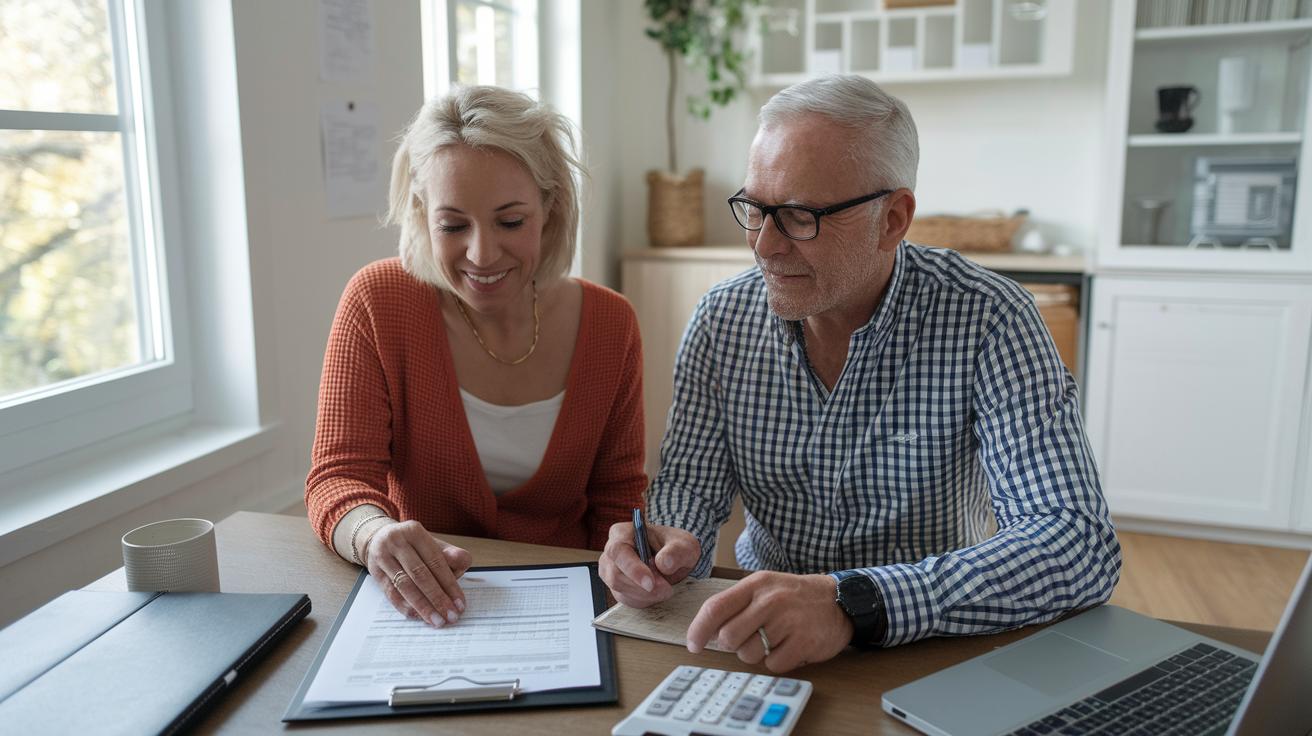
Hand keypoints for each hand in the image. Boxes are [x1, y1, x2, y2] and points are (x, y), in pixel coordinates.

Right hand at [363, 520, 473, 626]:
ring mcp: (382, 556)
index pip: (435, 560)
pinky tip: (418, 616)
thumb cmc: (413, 546)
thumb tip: (463, 561)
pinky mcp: (374, 572)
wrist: (378, 539)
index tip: (460, 603)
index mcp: (415, 531)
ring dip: (422, 606)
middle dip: (437, 598)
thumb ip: (451, 555)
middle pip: (419, 573)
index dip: (449, 583)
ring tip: (437, 620)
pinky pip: (391, 593)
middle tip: (450, 616)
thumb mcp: (433, 545)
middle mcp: (396, 541)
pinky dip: (405, 606)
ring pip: (404, 585)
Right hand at [599, 521, 699, 607]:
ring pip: (620, 589)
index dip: (633, 569)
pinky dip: (644, 600)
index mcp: (622, 532)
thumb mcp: (684, 545)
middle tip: (666, 588)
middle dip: (642, 587)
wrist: (673, 560)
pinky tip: (657, 591)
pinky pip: (626, 599)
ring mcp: (610, 570)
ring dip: (645, 594)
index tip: (650, 583)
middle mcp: (612, 551)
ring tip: (665, 587)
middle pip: (616, 575)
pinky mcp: (616, 586)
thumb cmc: (674, 547)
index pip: (618, 551)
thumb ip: (676, 552)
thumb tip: (663, 563)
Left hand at [686, 571, 852, 672]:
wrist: (839, 600)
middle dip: (732, 645)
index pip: (715, 607)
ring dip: (756, 654)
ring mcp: (788, 621)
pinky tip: (788, 646)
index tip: (694, 645)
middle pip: (728, 637)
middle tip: (748, 639)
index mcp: (756, 584)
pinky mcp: (803, 642)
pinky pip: (773, 664)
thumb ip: (737, 604)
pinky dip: (777, 661)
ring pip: (749, 654)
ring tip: (773, 640)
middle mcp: (771, 600)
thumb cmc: (794, 597)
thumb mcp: (765, 587)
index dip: (699, 629)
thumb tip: (707, 632)